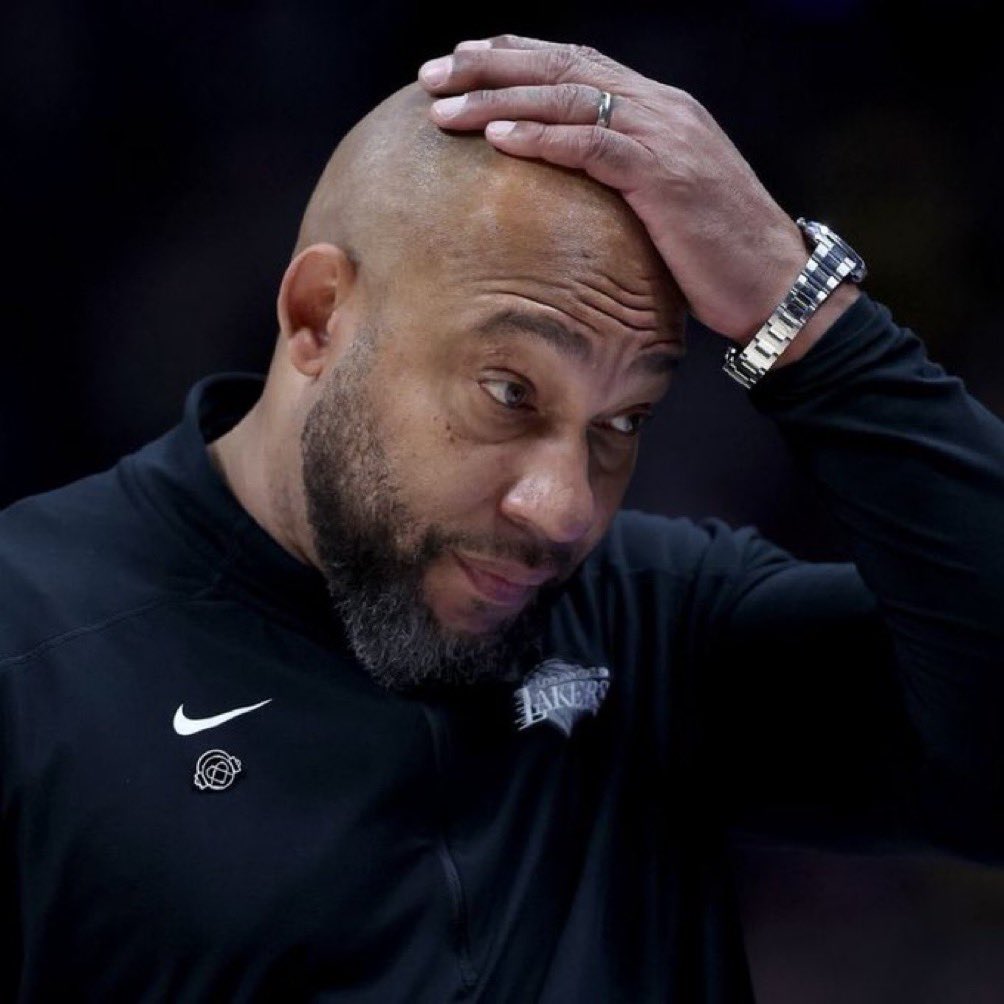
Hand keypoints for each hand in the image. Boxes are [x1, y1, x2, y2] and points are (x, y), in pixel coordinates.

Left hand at [418, 35, 811, 342]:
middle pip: (560, 66)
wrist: (776, 283)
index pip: (575, 63)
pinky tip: (497, 137)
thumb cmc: (716, 254)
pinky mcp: (664, 175)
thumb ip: (623, 174)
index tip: (462, 62)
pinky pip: (592, 145)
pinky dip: (541, 137)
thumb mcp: (665, 201)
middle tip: (433, 72)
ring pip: (567, 97)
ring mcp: (664, 136)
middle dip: (490, 65)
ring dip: (498, 98)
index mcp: (658, 108)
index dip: (515, 56)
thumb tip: (572, 183)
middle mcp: (660, 107)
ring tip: (445, 104)